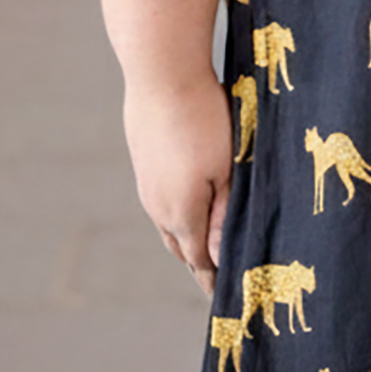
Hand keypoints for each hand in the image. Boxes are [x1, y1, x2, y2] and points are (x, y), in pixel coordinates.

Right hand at [121, 71, 232, 297]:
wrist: (161, 74)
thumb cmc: (204, 119)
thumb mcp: (226, 168)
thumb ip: (223, 216)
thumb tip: (222, 260)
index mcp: (182, 215)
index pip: (201, 261)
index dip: (214, 280)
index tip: (227, 298)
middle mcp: (158, 207)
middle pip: (182, 247)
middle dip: (200, 262)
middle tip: (218, 275)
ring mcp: (147, 185)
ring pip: (168, 223)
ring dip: (186, 236)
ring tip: (204, 244)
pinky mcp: (143, 162)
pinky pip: (160, 199)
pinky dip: (176, 211)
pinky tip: (187, 199)